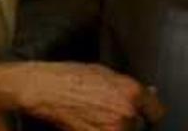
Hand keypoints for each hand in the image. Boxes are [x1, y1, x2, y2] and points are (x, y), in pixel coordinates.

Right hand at [20, 62, 164, 130]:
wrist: (40, 89)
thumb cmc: (66, 76)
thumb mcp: (101, 72)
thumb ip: (127, 85)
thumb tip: (149, 93)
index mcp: (131, 91)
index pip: (156, 111)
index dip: (145, 111)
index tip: (138, 112)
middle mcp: (126, 112)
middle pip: (140, 126)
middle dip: (128, 120)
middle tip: (105, 111)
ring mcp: (113, 129)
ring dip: (113, 127)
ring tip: (93, 116)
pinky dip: (100, 130)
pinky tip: (86, 122)